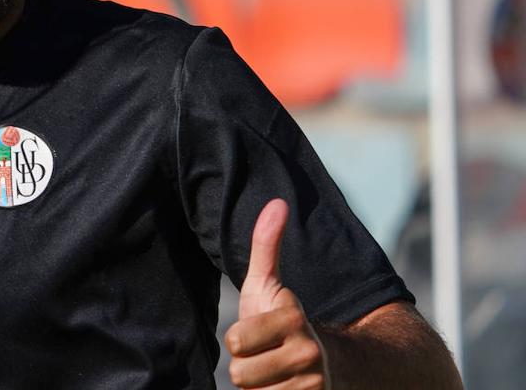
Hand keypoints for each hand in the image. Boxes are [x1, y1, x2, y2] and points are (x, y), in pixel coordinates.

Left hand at [225, 199, 330, 388]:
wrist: (338, 363)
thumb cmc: (287, 320)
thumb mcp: (271, 283)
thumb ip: (266, 244)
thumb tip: (277, 202)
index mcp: (292, 319)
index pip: (235, 341)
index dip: (239, 338)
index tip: (259, 331)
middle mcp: (307, 353)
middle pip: (241, 373)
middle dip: (247, 365)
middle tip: (264, 354)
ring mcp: (312, 384)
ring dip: (259, 386)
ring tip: (274, 371)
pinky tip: (282, 387)